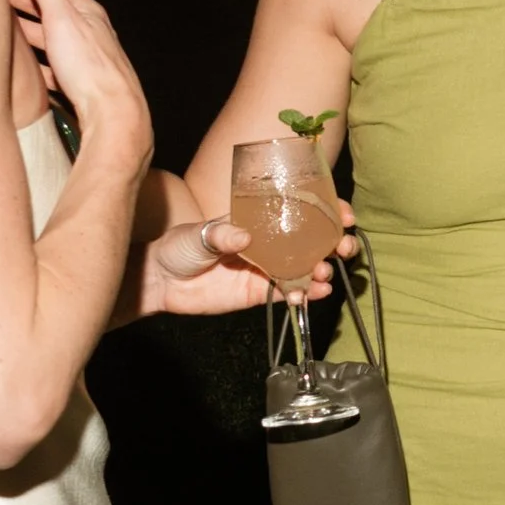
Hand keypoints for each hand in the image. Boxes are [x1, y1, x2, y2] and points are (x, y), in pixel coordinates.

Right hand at [0, 0, 150, 170]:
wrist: (113, 115)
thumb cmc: (90, 67)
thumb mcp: (63, 16)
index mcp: (85, 10)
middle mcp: (87, 30)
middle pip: (50, 4)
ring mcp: (82, 56)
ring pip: (49, 33)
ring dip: (26, 23)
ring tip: (2, 19)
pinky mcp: (77, 82)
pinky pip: (51, 63)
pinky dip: (34, 56)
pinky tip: (23, 62)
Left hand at [138, 199, 349, 321]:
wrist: (161, 280)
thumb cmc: (179, 245)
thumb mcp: (200, 232)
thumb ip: (222, 234)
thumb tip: (244, 237)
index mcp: (260, 218)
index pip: (301, 209)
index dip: (327, 209)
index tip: (343, 214)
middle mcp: (270, 242)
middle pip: (313, 240)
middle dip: (335, 242)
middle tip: (343, 247)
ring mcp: (267, 268)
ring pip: (306, 268)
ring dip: (323, 270)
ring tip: (326, 274)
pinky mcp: (260, 293)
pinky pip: (289, 292)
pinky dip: (306, 294)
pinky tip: (315, 294)